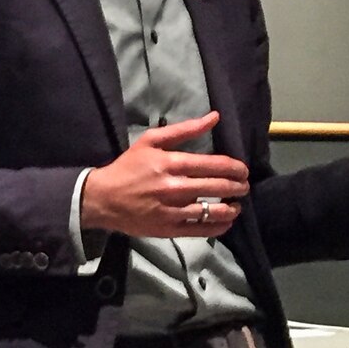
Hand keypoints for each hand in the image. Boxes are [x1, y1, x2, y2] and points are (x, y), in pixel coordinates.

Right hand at [81, 112, 249, 237]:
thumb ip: (185, 129)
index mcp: (171, 163)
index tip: (243, 169)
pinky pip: (200, 230)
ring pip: (212, 211)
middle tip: (244, 185)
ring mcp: (172, 211)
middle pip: (217, 187)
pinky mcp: (169, 229)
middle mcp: (174, 187)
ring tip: (237, 205)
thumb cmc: (129, 166)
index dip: (234, 168)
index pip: (214, 165)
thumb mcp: (152, 141)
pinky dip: (218, 227)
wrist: (103, 198)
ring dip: (231, 208)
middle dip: (237, 186)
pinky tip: (225, 221)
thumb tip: (214, 117)